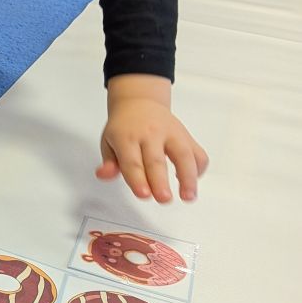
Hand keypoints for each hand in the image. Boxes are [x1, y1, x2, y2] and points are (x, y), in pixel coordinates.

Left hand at [97, 75, 208, 202]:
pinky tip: (192, 182)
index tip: (143, 195)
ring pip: (183, 154)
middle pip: (156, 160)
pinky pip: (197, 153)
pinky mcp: (187, 136)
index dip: (137, 179)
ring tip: (188, 197)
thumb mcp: (108, 142)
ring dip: (187, 177)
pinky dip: (198, 169)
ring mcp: (171, 133)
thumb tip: (104, 175)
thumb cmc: (124, 128)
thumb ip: (109, 162)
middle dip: (160, 181)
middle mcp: (150, 133)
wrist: (140, 103)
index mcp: (127, 136)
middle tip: (163, 199)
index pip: (132, 161)